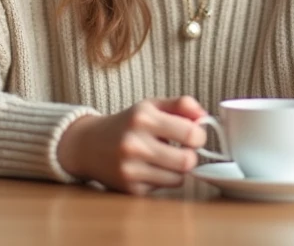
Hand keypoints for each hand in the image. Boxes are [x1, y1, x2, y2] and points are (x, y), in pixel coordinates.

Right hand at [56, 96, 207, 194]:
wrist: (88, 145)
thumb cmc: (127, 123)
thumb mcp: (150, 106)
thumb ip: (180, 105)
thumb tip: (205, 116)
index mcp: (143, 117)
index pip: (191, 133)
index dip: (199, 135)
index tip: (193, 134)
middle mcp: (134, 144)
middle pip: (187, 161)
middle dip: (190, 155)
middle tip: (182, 149)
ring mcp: (130, 169)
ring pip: (178, 178)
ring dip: (178, 169)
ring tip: (166, 158)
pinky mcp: (130, 189)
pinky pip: (163, 188)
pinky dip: (162, 179)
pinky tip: (150, 168)